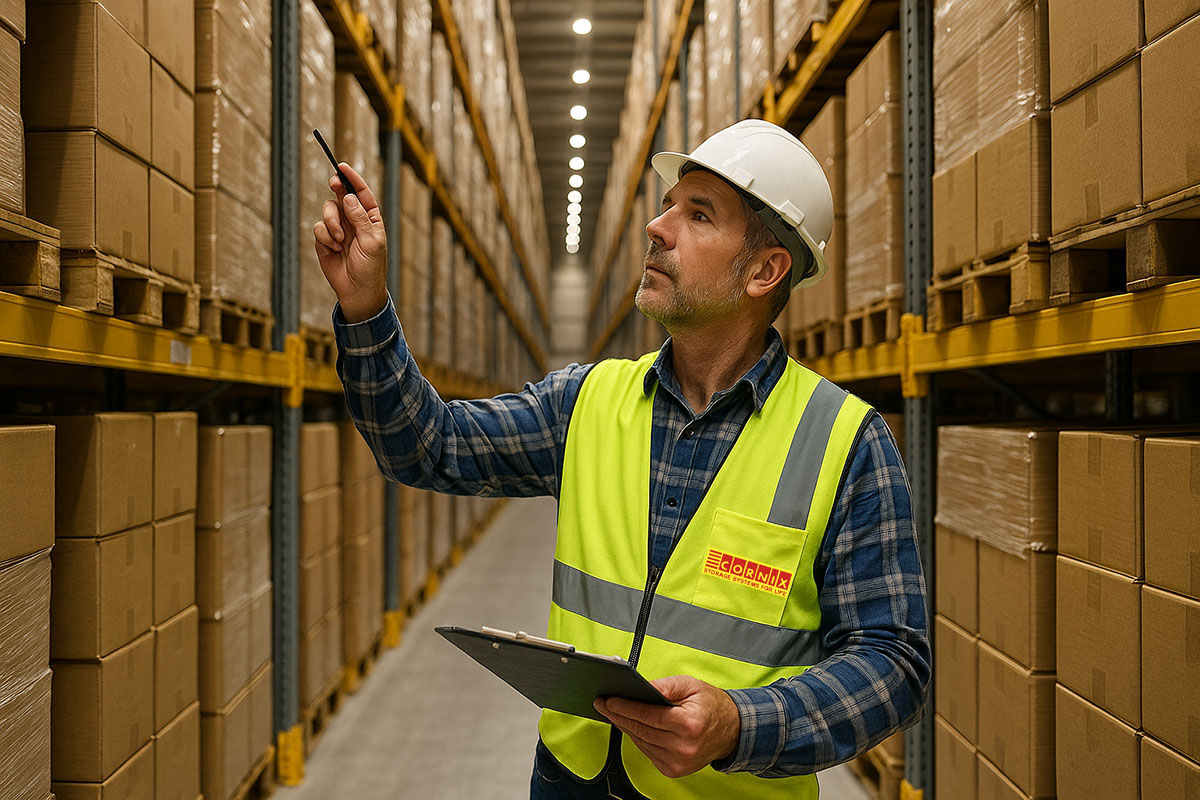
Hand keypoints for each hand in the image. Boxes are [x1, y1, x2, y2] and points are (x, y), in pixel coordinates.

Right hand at [313, 162, 387, 321]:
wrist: (357, 291)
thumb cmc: (370, 267)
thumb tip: (349, 197)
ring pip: (328, 210)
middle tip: (335, 183)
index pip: (362, 193)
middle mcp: (354, 220)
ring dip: (332, 222)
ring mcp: (338, 228)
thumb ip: (360, 218)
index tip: (342, 166)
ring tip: (339, 240)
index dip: (352, 178)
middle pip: (342, 195)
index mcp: (370, 218)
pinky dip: (325, 236)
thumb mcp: (371, 242)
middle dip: (337, 188)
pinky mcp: (325, 239)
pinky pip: (319, 227)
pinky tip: (333, 248)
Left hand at [594, 675, 740, 778]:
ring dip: (626, 727)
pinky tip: (631, 726)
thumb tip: (641, 686)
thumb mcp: (691, 685)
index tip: (608, 700)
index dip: (625, 707)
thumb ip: (665, 685)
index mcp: (689, 724)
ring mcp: (679, 762)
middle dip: (619, 715)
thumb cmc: (711, 705)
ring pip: (641, 742)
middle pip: (641, 730)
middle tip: (603, 704)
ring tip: (613, 712)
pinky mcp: (674, 770)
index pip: (648, 716)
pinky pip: (648, 752)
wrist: (731, 731)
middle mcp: (683, 747)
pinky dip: (638, 739)